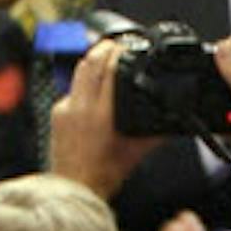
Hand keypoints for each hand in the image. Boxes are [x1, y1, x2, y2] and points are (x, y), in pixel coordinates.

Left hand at [49, 40, 162, 200]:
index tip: (127, 45)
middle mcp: (79, 107)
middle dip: (103, 49)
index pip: (106, 71)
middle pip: (88, 63)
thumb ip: (155, 134)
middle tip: (117, 44)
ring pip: (77, 73)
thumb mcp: (137, 153)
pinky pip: (72, 88)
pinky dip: (84, 81)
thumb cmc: (103, 175)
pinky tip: (95, 84)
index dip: (117, 53)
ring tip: (107, 57)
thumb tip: (172, 124)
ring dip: (92, 61)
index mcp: (100, 115)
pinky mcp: (57, 112)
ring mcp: (65, 108)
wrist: (74, 187)